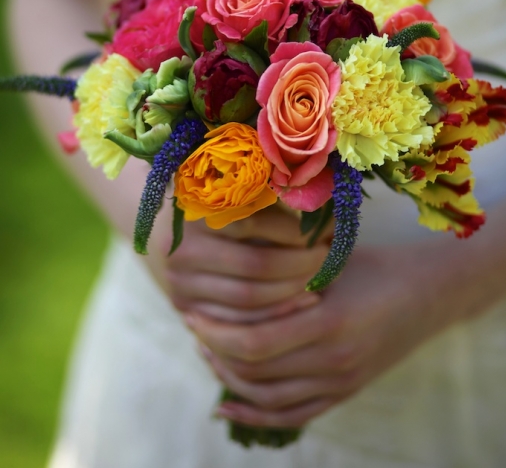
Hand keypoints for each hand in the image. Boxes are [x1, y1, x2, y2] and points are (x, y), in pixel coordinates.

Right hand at [146, 203, 329, 322]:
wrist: (165, 231)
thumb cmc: (219, 207)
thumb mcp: (243, 193)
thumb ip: (277, 197)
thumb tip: (329, 210)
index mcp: (196, 209)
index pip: (255, 223)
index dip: (296, 231)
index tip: (327, 232)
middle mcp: (183, 248)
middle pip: (256, 265)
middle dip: (301, 265)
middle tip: (328, 260)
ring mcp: (181, 283)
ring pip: (249, 299)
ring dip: (292, 293)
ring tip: (318, 282)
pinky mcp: (185, 308)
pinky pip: (238, 322)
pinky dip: (273, 317)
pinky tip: (298, 305)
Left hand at [184, 243, 461, 427]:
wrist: (425, 293)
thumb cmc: (372, 265)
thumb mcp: (329, 260)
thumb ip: (284, 272)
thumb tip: (225, 272)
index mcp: (329, 320)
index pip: (254, 341)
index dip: (215, 331)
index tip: (191, 310)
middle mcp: (335, 359)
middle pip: (255, 371)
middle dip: (214, 350)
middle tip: (193, 325)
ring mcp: (341, 382)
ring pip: (267, 396)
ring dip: (229, 379)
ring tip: (206, 353)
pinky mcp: (344, 393)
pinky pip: (291, 415)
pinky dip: (254, 414)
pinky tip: (226, 406)